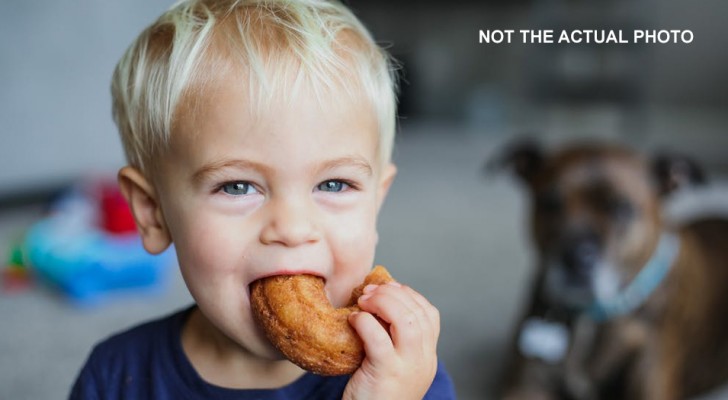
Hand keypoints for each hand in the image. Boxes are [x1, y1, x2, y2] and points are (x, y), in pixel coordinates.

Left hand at [342, 282, 439, 399]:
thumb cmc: (374, 394)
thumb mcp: (393, 364)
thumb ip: (392, 339)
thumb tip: (376, 302)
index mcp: (428, 357)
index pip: (431, 315)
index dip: (410, 295)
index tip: (389, 287)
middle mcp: (424, 361)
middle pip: (419, 313)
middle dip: (394, 294)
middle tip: (369, 290)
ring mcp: (408, 367)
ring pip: (408, 322)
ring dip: (384, 303)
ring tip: (363, 300)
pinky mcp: (387, 373)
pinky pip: (379, 339)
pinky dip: (366, 322)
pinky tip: (354, 319)